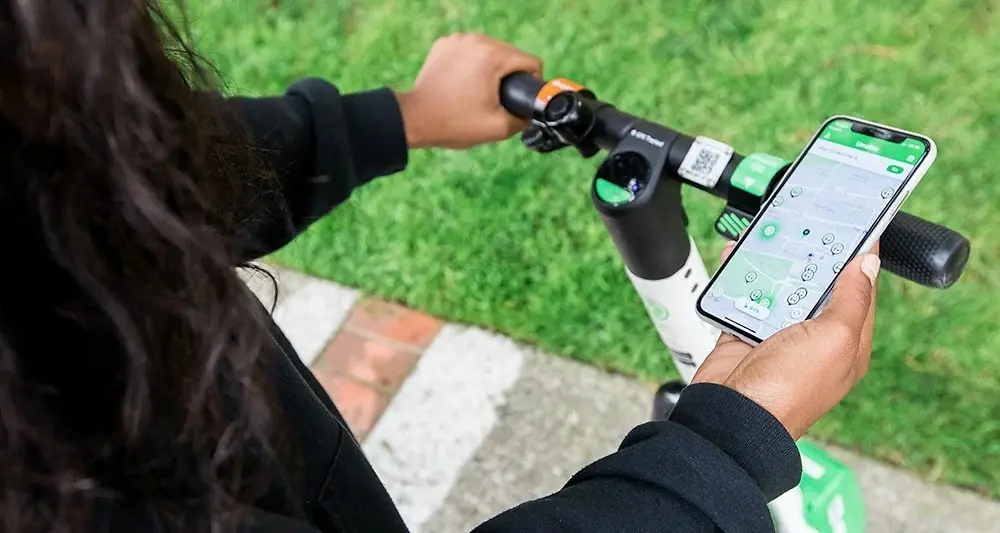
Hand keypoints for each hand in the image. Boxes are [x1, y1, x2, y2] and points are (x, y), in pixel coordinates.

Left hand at [395, 33, 542, 148]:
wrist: (415, 118)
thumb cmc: (455, 123)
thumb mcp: (498, 127)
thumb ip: (524, 119)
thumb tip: (532, 113)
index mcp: (492, 55)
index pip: (530, 62)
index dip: (533, 82)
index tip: (520, 99)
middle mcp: (476, 40)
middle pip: (511, 54)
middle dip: (510, 77)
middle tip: (496, 100)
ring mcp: (458, 40)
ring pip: (491, 52)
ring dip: (492, 69)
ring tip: (479, 92)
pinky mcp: (444, 44)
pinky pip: (470, 52)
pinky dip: (472, 65)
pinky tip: (463, 84)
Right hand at [693, 240, 881, 438]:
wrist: (732, 418)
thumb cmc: (789, 388)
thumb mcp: (836, 339)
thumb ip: (853, 299)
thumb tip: (868, 263)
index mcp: (847, 344)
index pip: (859, 292)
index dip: (858, 259)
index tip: (854, 226)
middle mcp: (813, 340)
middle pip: (816, 287)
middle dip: (810, 256)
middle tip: (806, 221)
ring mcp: (776, 338)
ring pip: (778, 289)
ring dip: (772, 264)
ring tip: (769, 233)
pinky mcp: (743, 336)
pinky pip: (743, 299)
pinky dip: (739, 278)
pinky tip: (736, 256)